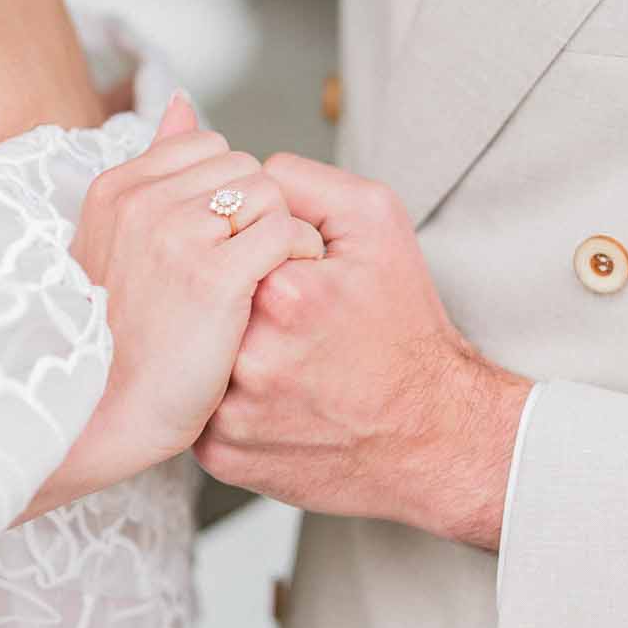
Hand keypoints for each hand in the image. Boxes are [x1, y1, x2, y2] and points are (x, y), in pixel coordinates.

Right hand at [11, 98, 323, 525]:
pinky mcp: (214, 276)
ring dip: (283, 235)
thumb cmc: (118, 338)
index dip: (231, 195)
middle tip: (247, 270)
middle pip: (244, 168)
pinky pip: (284, 234)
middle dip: (259, 213)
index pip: (207, 147)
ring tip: (266, 284)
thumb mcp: (122, 241)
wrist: (108, 417)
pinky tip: (282, 297)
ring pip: (269, 196)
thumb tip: (181, 103)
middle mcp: (142, 202)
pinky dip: (298, 260)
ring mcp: (175, 236)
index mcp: (117, 190)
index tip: (222, 243)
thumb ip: (155, 170)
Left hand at [194, 156, 531, 550]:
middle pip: (207, 299)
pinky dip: (220, 395)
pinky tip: (267, 393)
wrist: (434, 436)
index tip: (293, 275)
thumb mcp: (378, 226)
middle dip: (237, 301)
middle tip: (290, 323)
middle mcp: (252, 360)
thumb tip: (244, 172)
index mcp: (284, 294)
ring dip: (220, 347)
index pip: (228, 243)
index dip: (258, 253)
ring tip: (279, 356)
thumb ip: (305, 181)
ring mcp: (233, 416)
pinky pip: (194, 407)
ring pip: (193, 352)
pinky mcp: (222, 455)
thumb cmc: (408, 330)